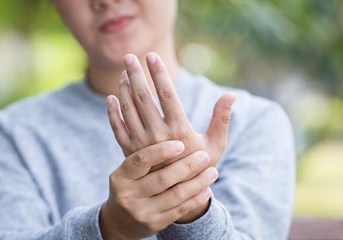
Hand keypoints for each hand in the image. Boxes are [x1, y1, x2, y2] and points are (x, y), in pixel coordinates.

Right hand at [99, 141, 217, 238]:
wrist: (122, 219)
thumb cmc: (133, 183)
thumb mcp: (130, 168)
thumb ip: (144, 149)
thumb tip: (177, 114)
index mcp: (121, 176)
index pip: (140, 160)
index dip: (160, 152)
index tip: (180, 144)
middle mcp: (128, 194)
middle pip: (162, 179)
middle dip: (186, 167)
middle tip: (205, 156)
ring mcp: (141, 211)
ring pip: (175, 195)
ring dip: (197, 183)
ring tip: (213, 172)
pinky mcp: (154, 224)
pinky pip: (180, 209)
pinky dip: (196, 199)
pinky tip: (207, 189)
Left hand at [106, 52, 235, 221]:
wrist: (178, 198)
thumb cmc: (200, 167)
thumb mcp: (215, 145)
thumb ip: (221, 118)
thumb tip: (231, 95)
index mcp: (179, 130)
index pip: (166, 95)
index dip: (159, 74)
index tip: (152, 57)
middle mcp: (158, 136)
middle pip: (143, 98)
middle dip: (136, 75)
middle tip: (130, 57)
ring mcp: (141, 145)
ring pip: (129, 111)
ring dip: (125, 90)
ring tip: (125, 73)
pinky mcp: (130, 154)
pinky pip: (118, 129)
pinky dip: (113, 113)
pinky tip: (111, 98)